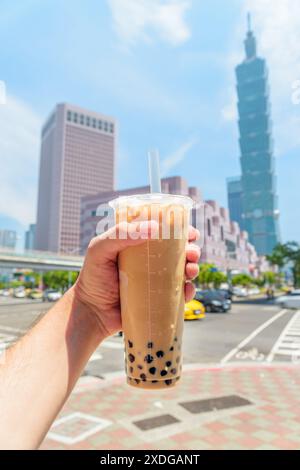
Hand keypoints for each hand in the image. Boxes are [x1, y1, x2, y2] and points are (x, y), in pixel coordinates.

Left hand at [74, 221, 199, 337]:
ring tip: (190, 270)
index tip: (191, 232)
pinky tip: (187, 290)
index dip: (181, 231)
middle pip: (179, 252)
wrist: (91, 313)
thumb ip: (121, 234)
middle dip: (192, 250)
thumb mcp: (100, 249)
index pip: (164, 233)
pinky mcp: (158, 300)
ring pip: (183, 272)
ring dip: (193, 268)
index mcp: (138, 245)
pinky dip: (188, 291)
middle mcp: (150, 262)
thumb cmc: (92, 278)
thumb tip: (154, 227)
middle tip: (192, 253)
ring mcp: (155, 282)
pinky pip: (179, 295)